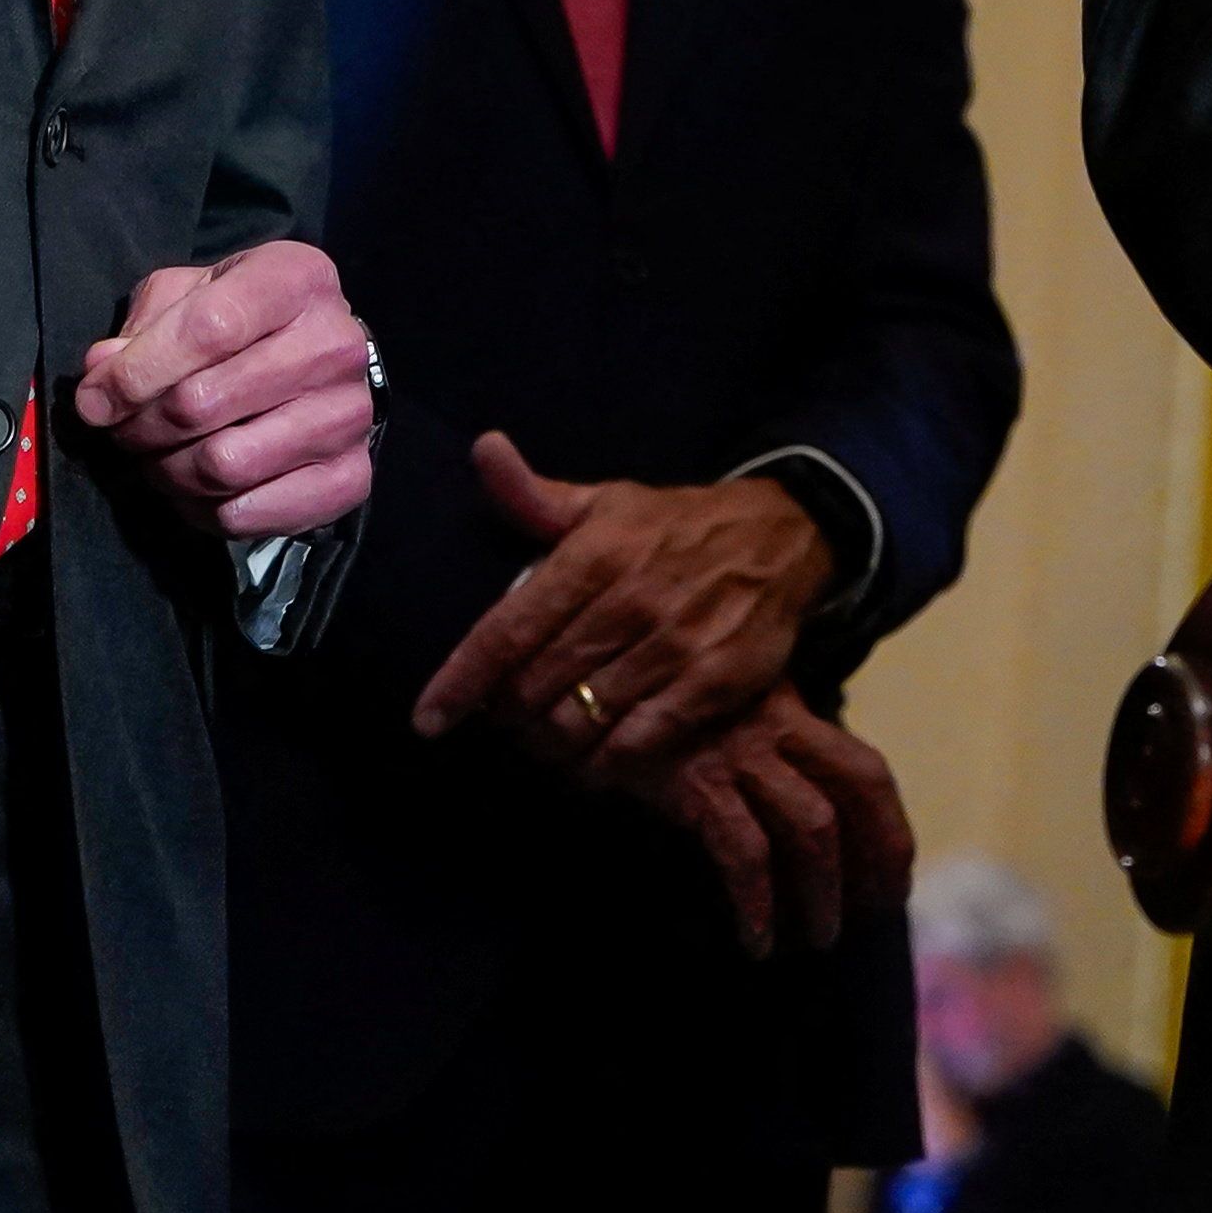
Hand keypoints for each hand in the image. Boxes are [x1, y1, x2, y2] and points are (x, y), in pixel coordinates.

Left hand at [67, 238, 373, 541]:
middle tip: (124, 430)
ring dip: (167, 471)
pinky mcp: (351, 477)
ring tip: (157, 456)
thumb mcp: (190, 295)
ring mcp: (349, 415)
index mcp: (298, 280)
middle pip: (204, 403)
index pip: (208, 330)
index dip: (137, 373)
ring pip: (222, 465)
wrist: (320, 361)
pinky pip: (249, 513)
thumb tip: (103, 371)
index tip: (95, 400)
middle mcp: (336, 345)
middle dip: (141, 426)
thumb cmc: (243, 321)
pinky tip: (194, 487)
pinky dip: (202, 510)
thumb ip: (143, 326)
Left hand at [408, 439, 832, 768]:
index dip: (462, 680)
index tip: (428, 719)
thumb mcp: (606, 501)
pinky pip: (638, 743)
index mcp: (594, 556)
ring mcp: (674, 646)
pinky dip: (608, 762)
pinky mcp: (713, 683)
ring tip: (548, 741)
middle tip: (509, 719)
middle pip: (538, 685)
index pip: (509, 629)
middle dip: (510, 714)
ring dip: (554, 742)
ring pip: (583, 719)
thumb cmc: (675, 525)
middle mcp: (630, 602)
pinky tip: (597, 761)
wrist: (783, 536)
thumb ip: (535, 494)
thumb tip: (482, 450)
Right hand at [521, 685, 909, 957]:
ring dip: (821, 892)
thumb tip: (798, 823)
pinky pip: (743, 850)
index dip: (889, 829)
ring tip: (814, 941)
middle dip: (878, 857)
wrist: (579, 686)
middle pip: (860, 786)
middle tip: (873, 915)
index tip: (894, 881)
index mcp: (789, 712)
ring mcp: (738, 753)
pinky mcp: (694, 782)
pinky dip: (756, 902)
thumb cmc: (647, 711)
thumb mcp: (716, 717)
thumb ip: (757, 752)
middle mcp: (775, 728)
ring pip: (811, 824)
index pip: (864, 770)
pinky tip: (753, 940)